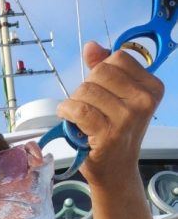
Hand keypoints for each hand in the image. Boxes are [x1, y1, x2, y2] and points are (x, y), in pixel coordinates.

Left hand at [56, 41, 163, 186]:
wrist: (116, 172)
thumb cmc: (116, 135)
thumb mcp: (116, 98)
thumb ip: (105, 69)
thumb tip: (91, 46)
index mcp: (151, 88)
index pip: (118, 58)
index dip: (100, 72)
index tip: (100, 91)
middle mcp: (144, 101)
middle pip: (100, 72)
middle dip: (86, 87)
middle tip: (87, 107)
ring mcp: (128, 118)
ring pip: (87, 90)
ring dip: (74, 102)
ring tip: (79, 117)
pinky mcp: (109, 133)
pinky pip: (79, 109)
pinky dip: (67, 112)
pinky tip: (68, 118)